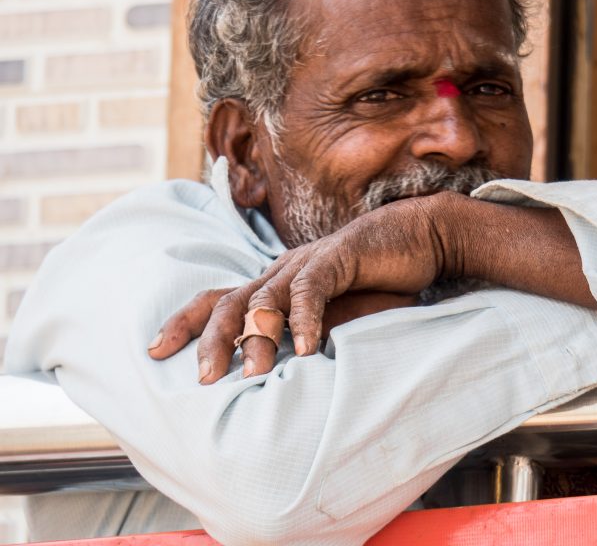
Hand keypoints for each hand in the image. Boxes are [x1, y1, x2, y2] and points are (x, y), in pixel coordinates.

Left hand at [149, 194, 453, 382]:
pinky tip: (305, 348)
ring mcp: (307, 262)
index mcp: (276, 282)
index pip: (218, 298)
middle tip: (201, 378)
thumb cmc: (380, 280)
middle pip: (229, 300)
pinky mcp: (338, 257)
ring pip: (265, 298)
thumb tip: (283, 379)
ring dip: (256, 337)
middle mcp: (282, 270)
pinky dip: (305, 319)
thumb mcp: (337, 316)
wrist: (420, 237)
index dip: (185, 322)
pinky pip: (312, 289)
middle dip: (208, 339)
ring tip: (251, 374)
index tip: (155, 351)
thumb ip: (307, 338)